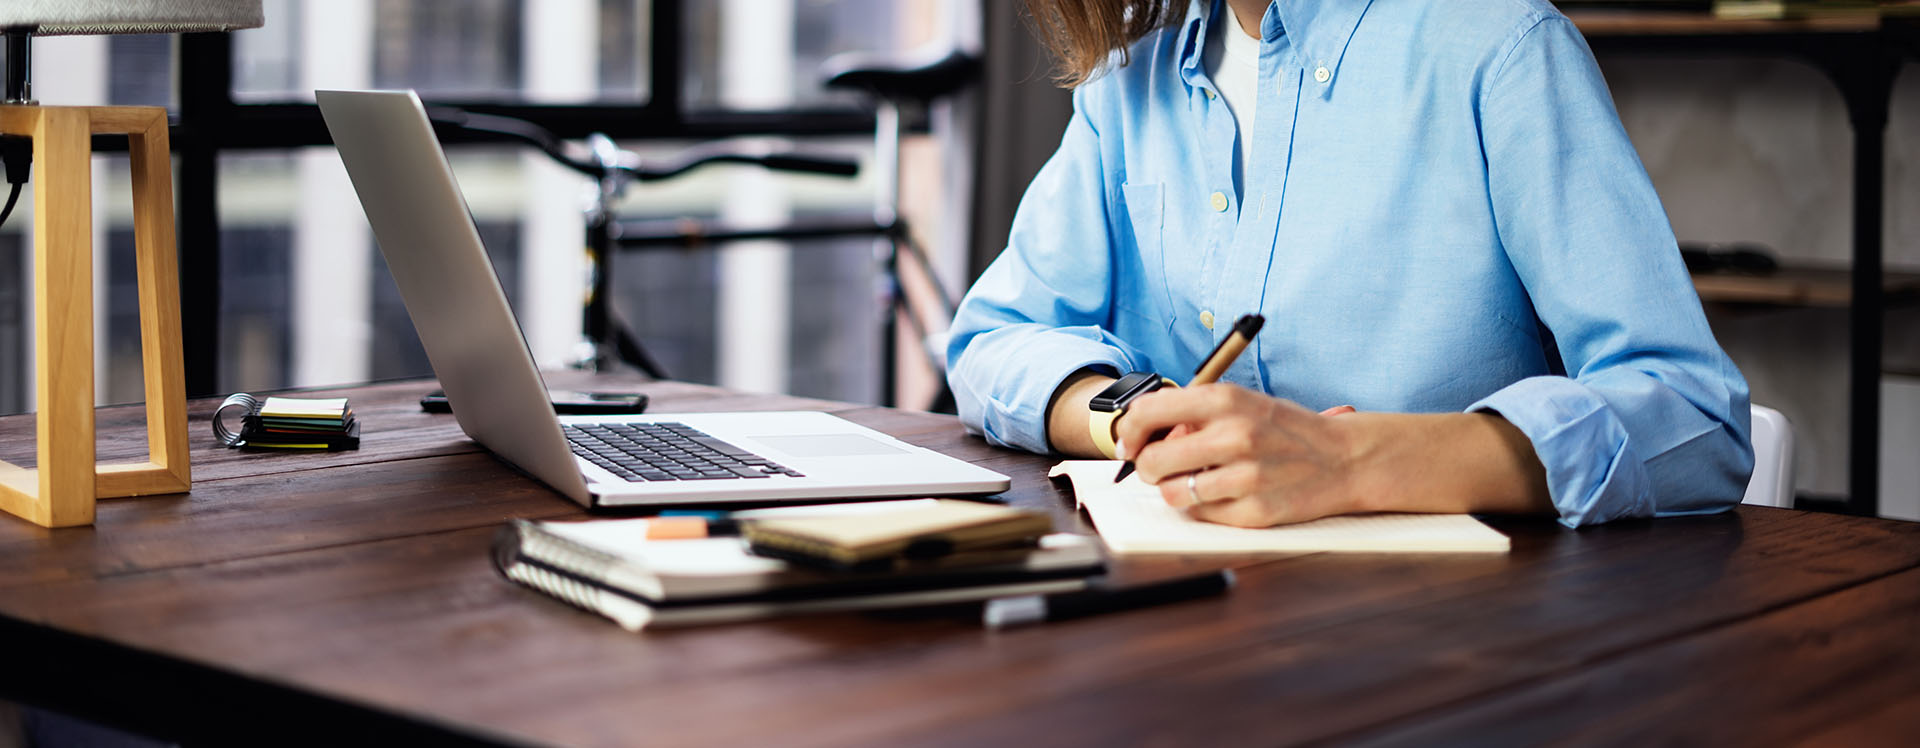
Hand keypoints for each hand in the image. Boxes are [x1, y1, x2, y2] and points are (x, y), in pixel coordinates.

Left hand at [1114, 384, 1366, 525]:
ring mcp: (1246, 477)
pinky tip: (1223, 494)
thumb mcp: (1243, 404)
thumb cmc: (1285, 430)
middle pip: (1151, 461)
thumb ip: (1194, 414)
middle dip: (1147, 467)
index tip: (1130, 443)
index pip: (1148, 411)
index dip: (1130, 431)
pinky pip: (1201, 514)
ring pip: (1170, 493)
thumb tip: (1145, 435)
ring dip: (1173, 489)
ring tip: (1193, 481)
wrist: (1344, 458)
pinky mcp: (1255, 512)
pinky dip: (1203, 507)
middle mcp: (1234, 436)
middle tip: (1160, 467)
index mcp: (1226, 400)